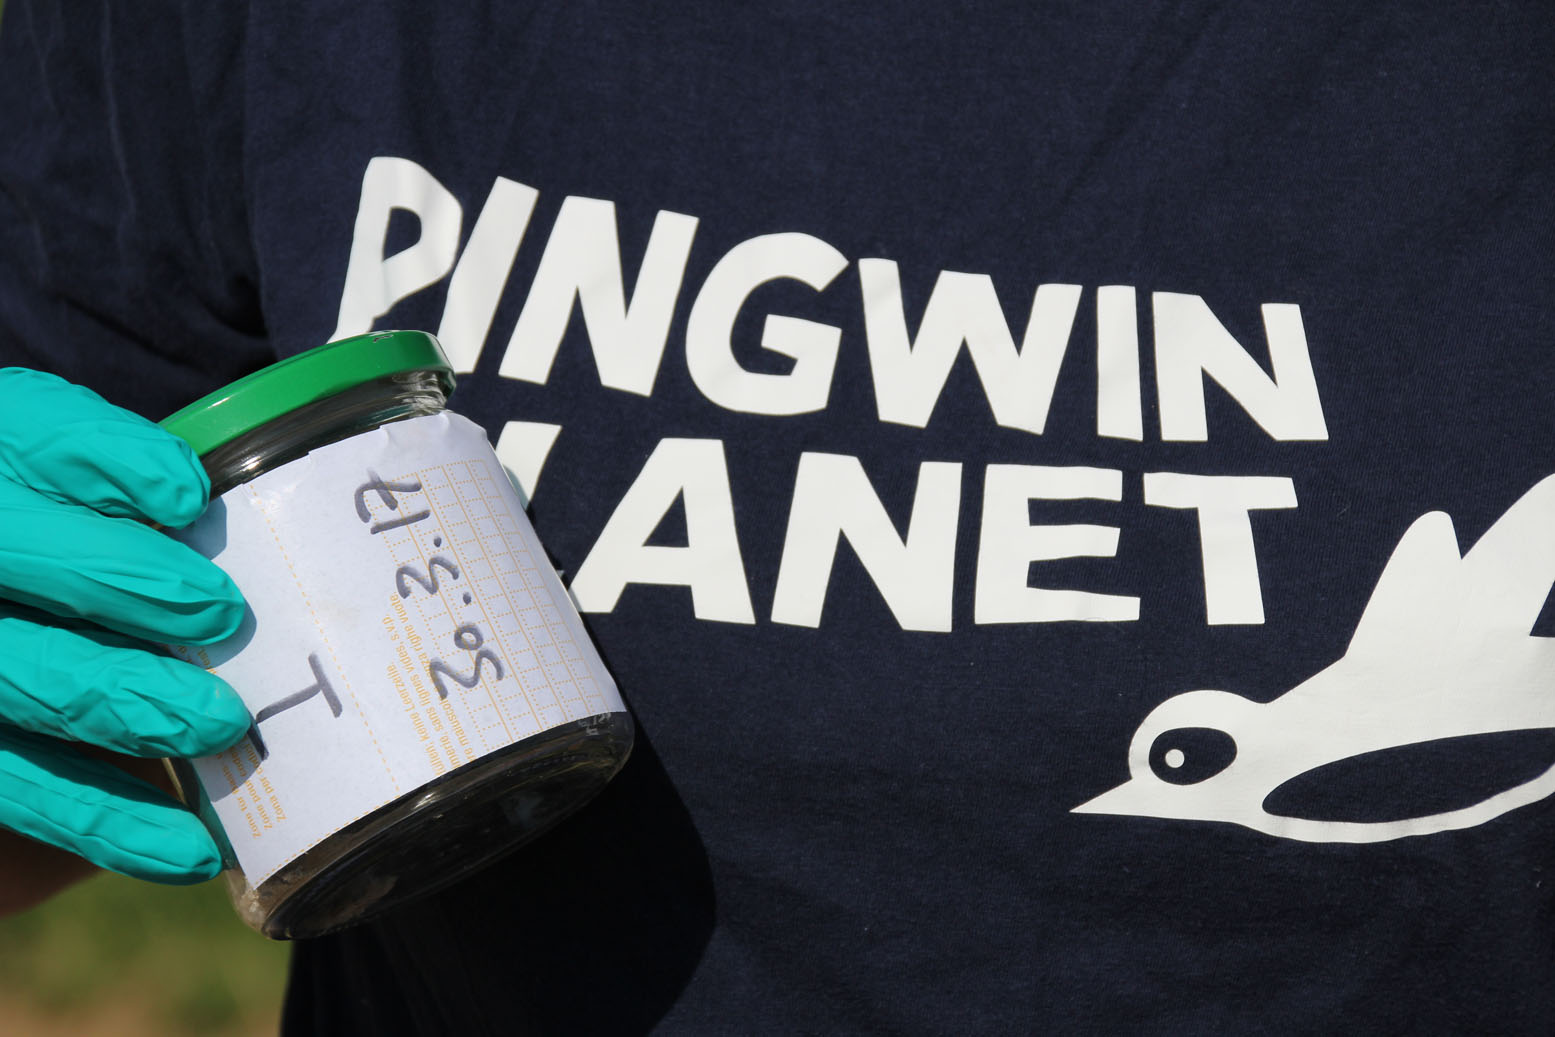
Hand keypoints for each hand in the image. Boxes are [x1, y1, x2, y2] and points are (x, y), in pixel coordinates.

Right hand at [0, 368, 248, 891]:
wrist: (35, 605)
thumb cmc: (110, 537)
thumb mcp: (117, 485)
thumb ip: (164, 490)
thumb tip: (268, 518)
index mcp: (7, 447)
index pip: (41, 437)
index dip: (104, 460)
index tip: (185, 495)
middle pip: (16, 554)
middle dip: (117, 583)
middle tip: (217, 614)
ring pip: (18, 678)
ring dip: (120, 703)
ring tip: (216, 725)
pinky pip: (21, 787)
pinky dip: (104, 822)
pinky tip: (188, 847)